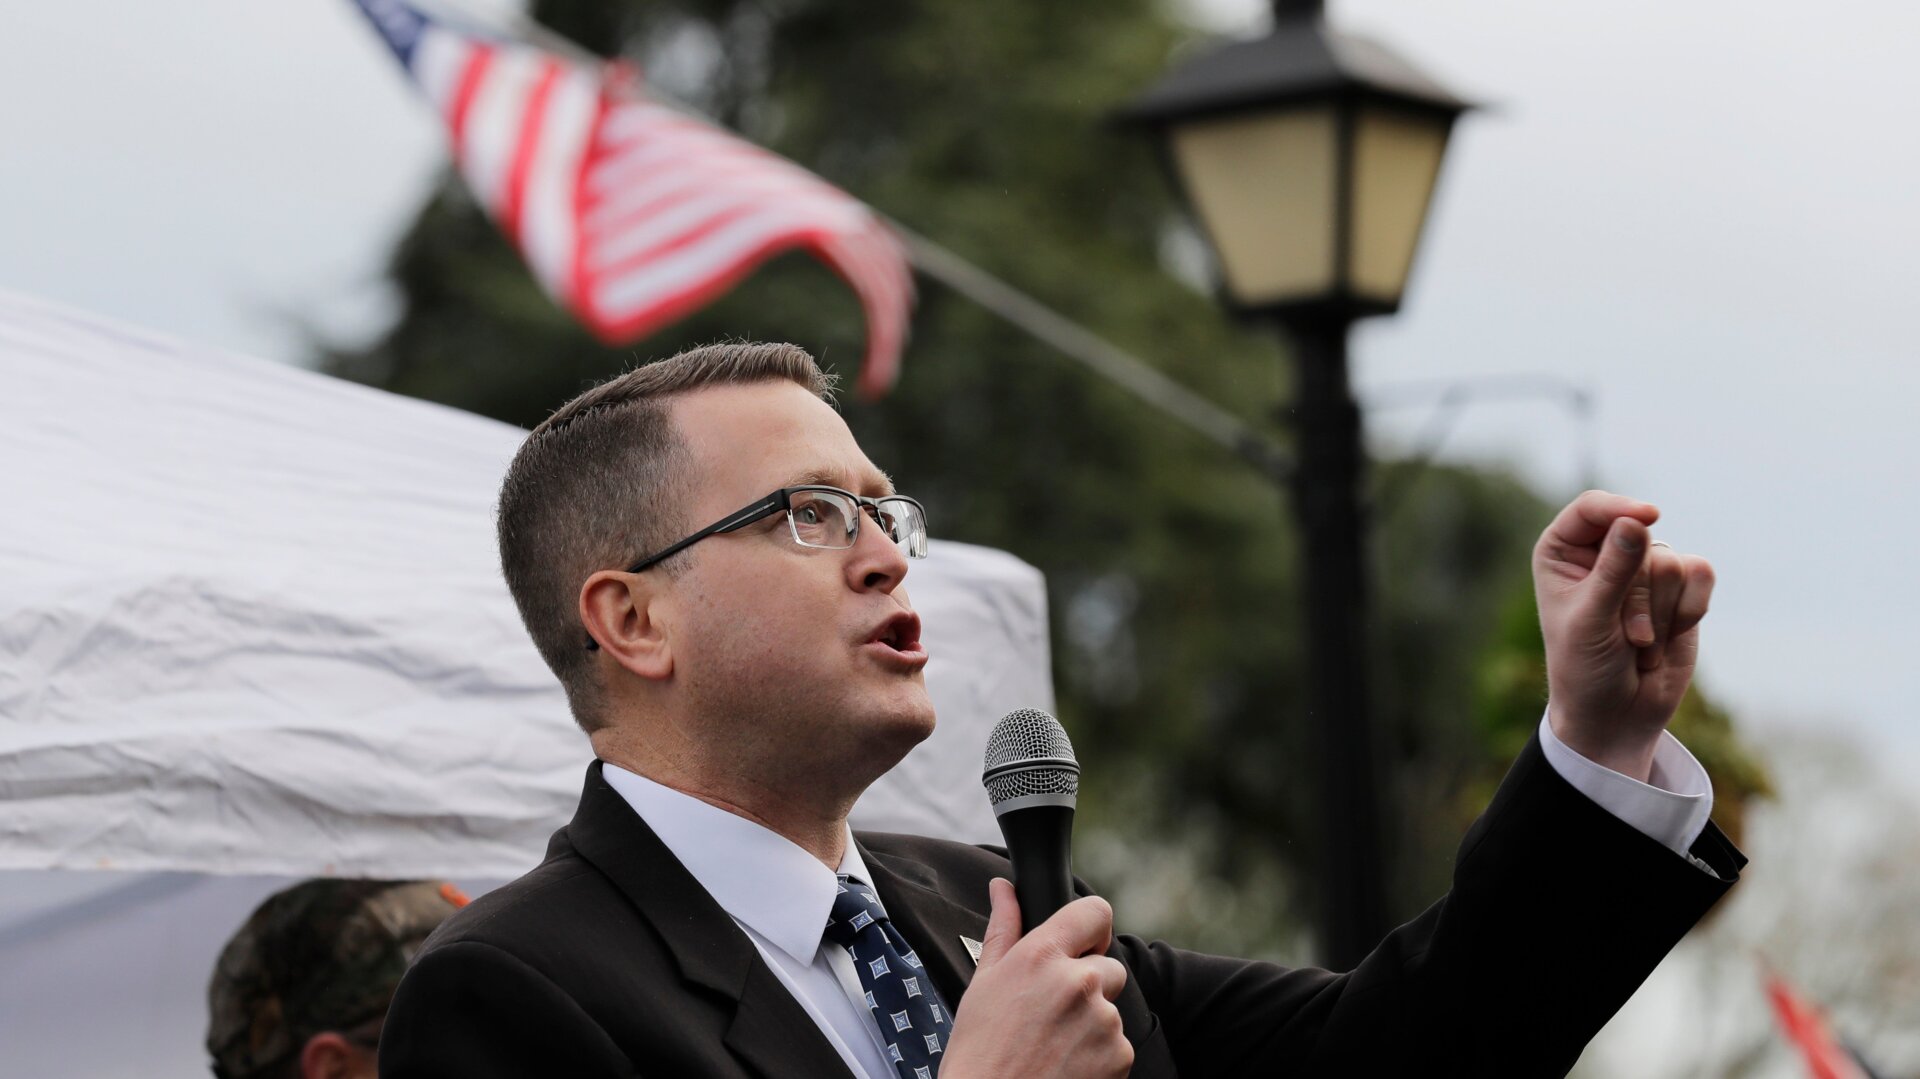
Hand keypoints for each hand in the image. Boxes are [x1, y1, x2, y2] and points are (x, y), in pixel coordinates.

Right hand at [941, 880, 1132, 1078]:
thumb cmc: (979, 1053)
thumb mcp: (983, 983)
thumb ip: (1003, 928)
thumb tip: (1003, 888)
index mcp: (1042, 956)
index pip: (1095, 912)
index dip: (1090, 929)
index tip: (1080, 947)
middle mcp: (1078, 982)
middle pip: (1108, 967)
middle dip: (1088, 985)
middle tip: (1051, 1014)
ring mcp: (1103, 1021)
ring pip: (1110, 1010)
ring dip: (1091, 1024)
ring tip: (1052, 1046)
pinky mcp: (1119, 1056)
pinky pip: (1118, 1045)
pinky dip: (1099, 1056)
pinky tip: (1066, 1066)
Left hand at [1533, 490, 1715, 780]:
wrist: (1617, 714)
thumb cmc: (1585, 668)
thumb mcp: (1592, 621)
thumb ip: (1615, 572)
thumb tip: (1636, 521)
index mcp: (1562, 550)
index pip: (1592, 508)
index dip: (1621, 508)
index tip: (1648, 517)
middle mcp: (1602, 551)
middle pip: (1640, 539)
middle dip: (1638, 597)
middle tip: (1624, 636)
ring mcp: (1643, 568)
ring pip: (1672, 561)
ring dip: (1660, 613)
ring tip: (1639, 643)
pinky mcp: (1679, 588)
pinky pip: (1701, 575)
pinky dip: (1689, 611)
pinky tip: (1668, 637)